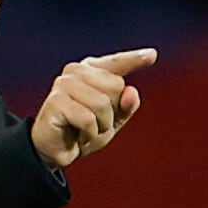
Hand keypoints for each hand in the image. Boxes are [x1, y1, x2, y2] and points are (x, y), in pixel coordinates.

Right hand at [32, 49, 155, 168]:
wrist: (55, 151)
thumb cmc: (83, 132)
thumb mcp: (112, 121)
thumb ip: (125, 107)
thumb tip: (132, 92)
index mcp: (91, 71)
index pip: (117, 63)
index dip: (134, 59)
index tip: (152, 55)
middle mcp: (76, 71)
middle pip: (116, 86)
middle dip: (112, 112)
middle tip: (95, 124)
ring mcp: (64, 84)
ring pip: (102, 103)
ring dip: (101, 125)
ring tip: (87, 130)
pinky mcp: (56, 101)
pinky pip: (88, 119)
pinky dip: (89, 133)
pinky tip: (78, 135)